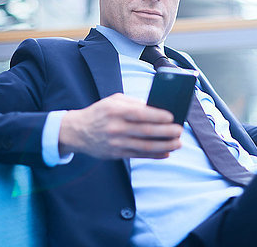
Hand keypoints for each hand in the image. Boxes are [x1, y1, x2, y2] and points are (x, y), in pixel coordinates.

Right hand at [58, 93, 182, 159]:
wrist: (76, 131)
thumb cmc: (99, 113)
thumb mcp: (113, 101)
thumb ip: (133, 103)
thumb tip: (156, 108)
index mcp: (115, 111)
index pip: (140, 114)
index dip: (157, 116)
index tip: (172, 116)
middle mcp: (116, 128)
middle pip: (145, 131)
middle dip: (165, 132)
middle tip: (179, 131)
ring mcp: (116, 143)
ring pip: (144, 146)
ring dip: (164, 146)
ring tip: (177, 144)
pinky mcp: (116, 154)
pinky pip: (138, 155)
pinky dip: (154, 155)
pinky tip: (166, 153)